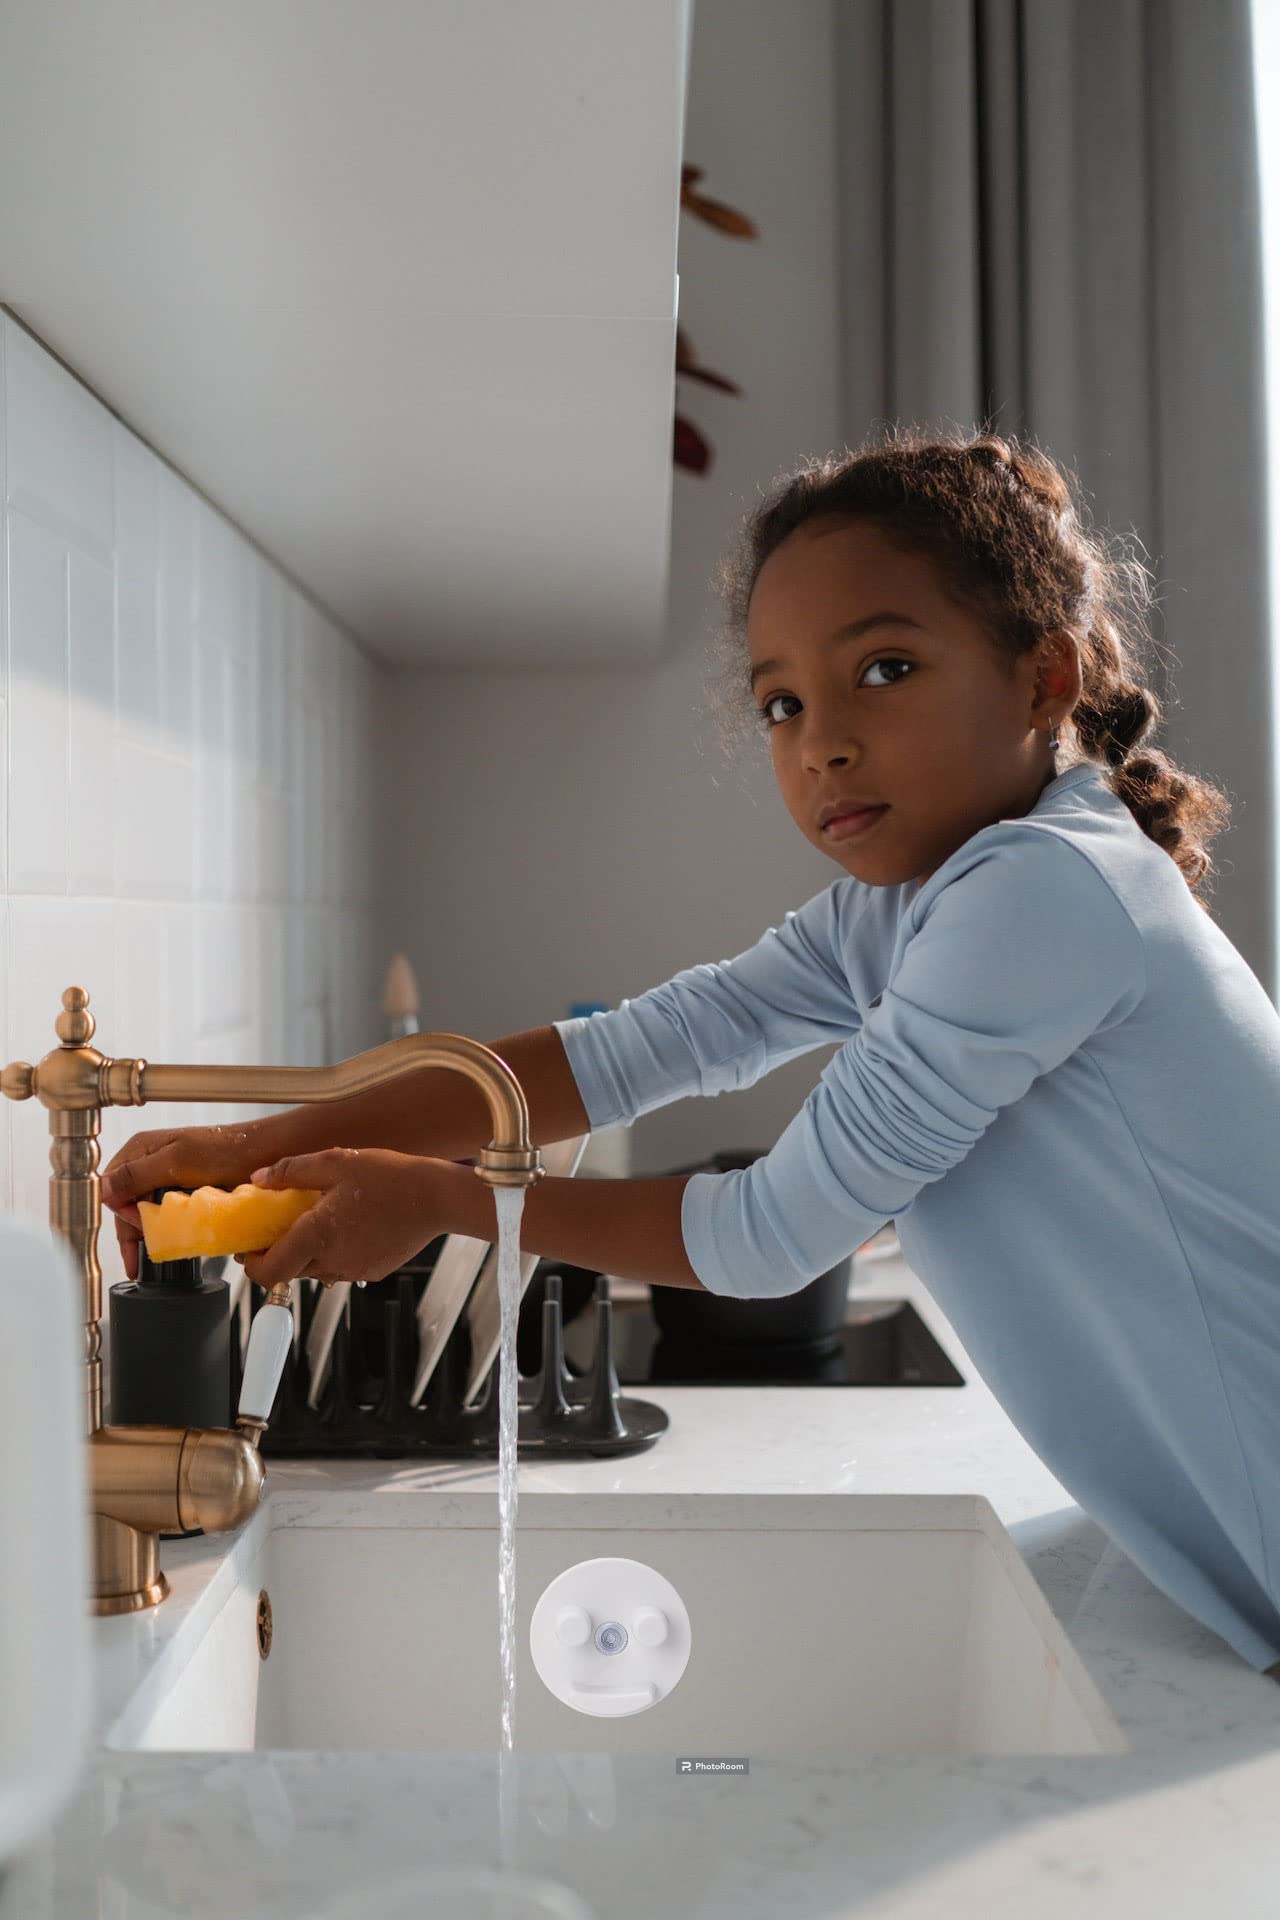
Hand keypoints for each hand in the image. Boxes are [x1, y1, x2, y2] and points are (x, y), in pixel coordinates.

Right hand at [101, 1117, 281, 1279]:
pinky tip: (174, 1241)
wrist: (266, 1153)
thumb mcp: (177, 1160)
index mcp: (142, 1149)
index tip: (140, 1225)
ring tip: (158, 1253)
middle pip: (127, 1204)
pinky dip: (169, 1229)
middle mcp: (151, 1163)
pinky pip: (168, 1215)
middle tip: (143, 1255)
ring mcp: (169, 1178)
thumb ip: (138, 1174)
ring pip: (147, 1212)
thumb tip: (104, 1190)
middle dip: (133, 1229)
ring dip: (152, 1231)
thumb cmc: (226, 1150)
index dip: (122, 1211)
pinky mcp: (186, 1192)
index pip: (111, 1188)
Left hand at [238, 1148, 443, 1292]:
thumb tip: (258, 1179)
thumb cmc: (389, 1177)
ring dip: (307, 1253)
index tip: (248, 1248)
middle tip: (279, 1227)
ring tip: (318, 1221)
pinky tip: (348, 1226)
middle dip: (279, 1253)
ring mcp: (354, 1270)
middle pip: (289, 1272)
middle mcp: (332, 1261)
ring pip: (315, 1270)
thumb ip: (291, 1171)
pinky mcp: (373, 1271)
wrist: (437, 1198)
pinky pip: (341, 1267)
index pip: (268, 1272)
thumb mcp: (335, 1162)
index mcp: (316, 1236)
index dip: (252, 1265)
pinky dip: (334, 1253)